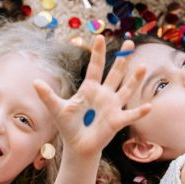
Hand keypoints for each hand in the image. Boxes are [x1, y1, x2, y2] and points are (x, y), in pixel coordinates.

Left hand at [33, 36, 150, 158]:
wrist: (77, 146)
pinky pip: (130, 115)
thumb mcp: (56, 109)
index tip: (100, 37)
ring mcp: (112, 106)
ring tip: (142, 66)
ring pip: (126, 89)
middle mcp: (104, 94)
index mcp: (89, 89)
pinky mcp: (117, 121)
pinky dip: (139, 112)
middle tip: (129, 43)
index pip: (95, 67)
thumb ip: (48, 95)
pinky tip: (149, 106)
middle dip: (121, 59)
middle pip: (115, 73)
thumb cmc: (68, 126)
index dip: (98, 53)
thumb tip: (35, 82)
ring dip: (134, 79)